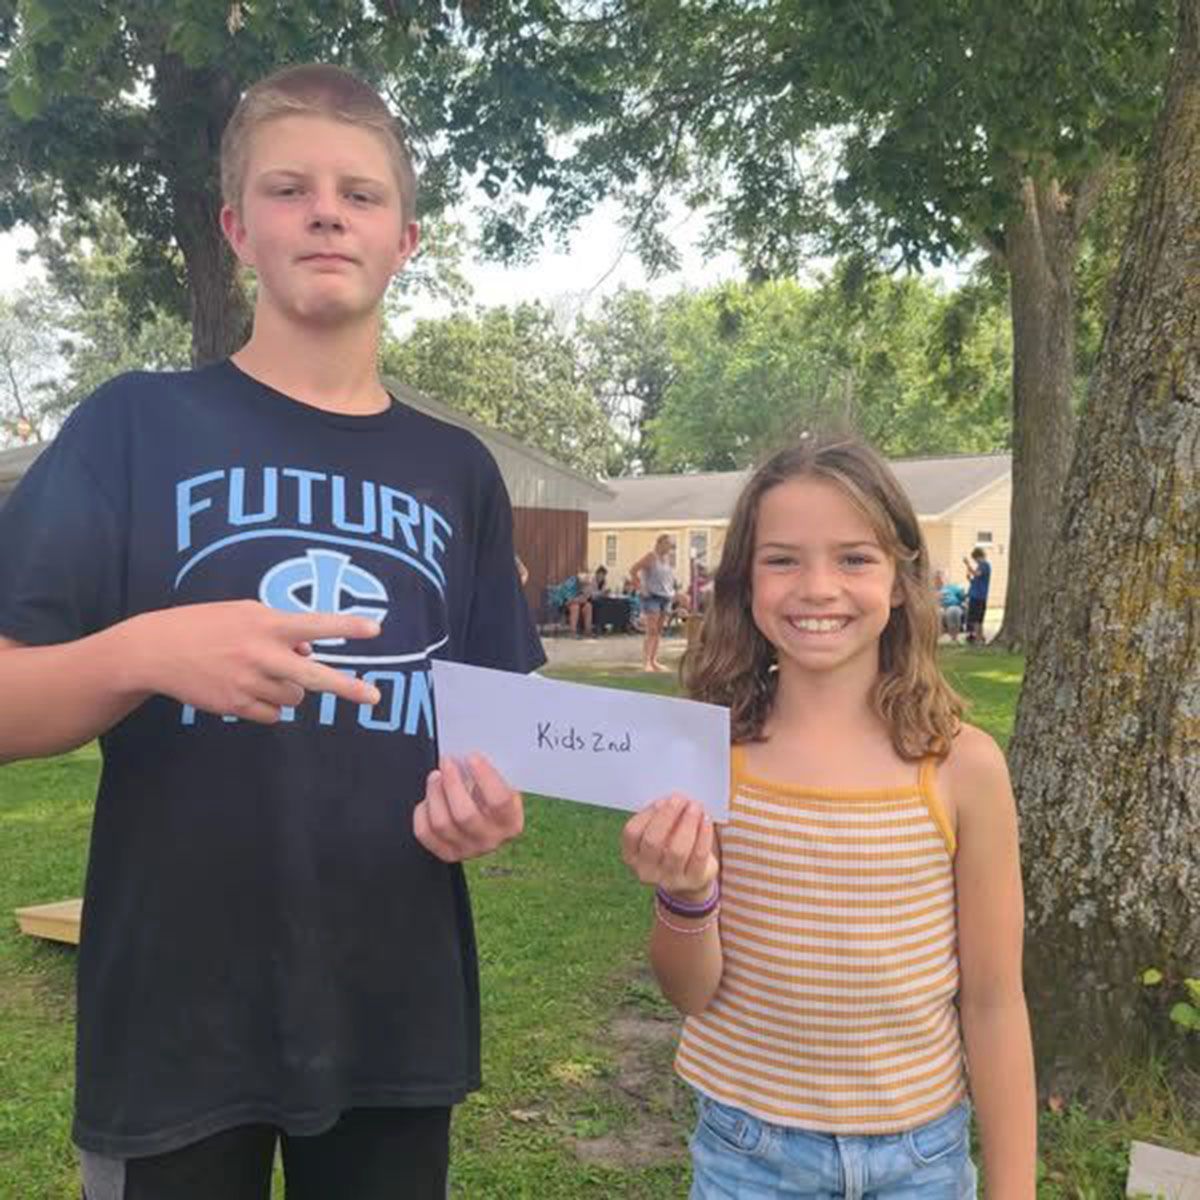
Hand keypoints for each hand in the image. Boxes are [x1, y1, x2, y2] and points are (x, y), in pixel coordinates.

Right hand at [133, 600, 381, 722]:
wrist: (156, 650)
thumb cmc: (207, 625)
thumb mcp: (244, 613)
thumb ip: (281, 629)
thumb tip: (308, 653)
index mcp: (265, 623)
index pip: (315, 624)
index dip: (346, 626)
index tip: (376, 629)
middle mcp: (260, 653)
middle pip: (314, 676)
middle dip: (348, 687)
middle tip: (375, 697)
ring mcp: (248, 682)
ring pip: (294, 697)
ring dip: (290, 689)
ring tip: (262, 674)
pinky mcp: (236, 705)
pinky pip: (273, 714)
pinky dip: (269, 706)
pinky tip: (247, 689)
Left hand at [414, 754, 524, 861]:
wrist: (484, 819)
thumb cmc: (491, 795)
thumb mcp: (502, 785)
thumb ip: (491, 774)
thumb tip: (468, 756)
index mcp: (511, 822)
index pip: (500, 801)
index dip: (485, 776)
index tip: (472, 756)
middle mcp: (491, 840)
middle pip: (465, 815)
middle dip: (452, 783)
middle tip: (447, 762)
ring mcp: (468, 850)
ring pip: (442, 823)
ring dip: (435, 793)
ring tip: (436, 776)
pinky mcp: (447, 853)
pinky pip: (425, 832)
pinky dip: (423, 811)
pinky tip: (430, 798)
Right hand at [621, 793, 717, 900]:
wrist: (690, 875)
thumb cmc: (671, 844)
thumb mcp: (659, 831)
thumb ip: (659, 816)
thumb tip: (671, 800)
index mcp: (631, 855)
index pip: (632, 833)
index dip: (647, 814)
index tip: (663, 800)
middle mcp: (646, 871)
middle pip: (653, 841)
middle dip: (668, 815)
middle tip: (680, 799)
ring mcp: (669, 879)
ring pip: (677, 850)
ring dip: (687, 822)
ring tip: (695, 806)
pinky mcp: (692, 880)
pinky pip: (699, 855)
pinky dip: (704, 834)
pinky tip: (706, 819)